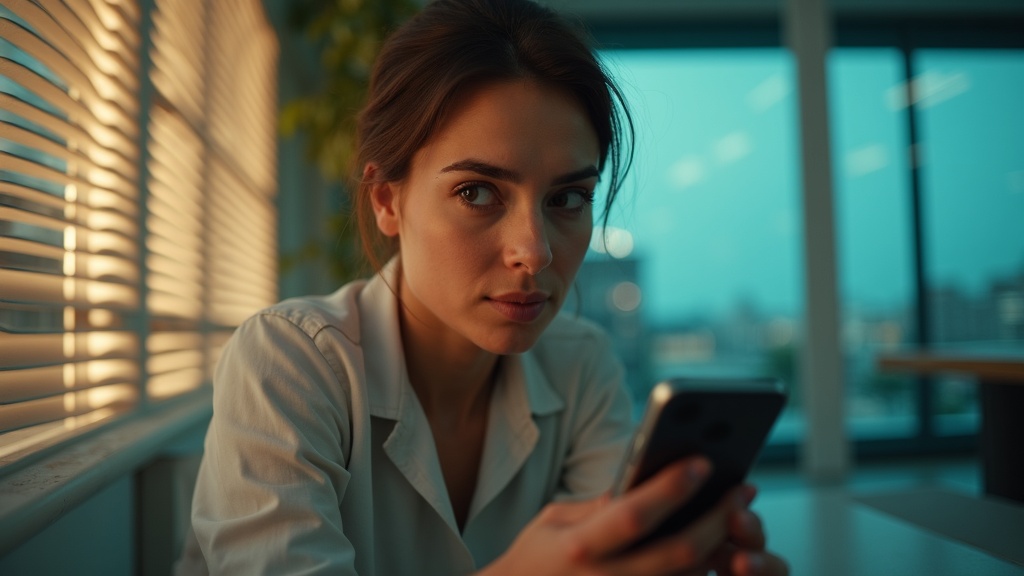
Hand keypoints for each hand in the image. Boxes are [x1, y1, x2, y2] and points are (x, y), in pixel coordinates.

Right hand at [481, 457, 778, 575]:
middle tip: (744, 489)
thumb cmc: (535, 559)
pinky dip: (703, 569)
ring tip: (741, 514)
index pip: (634, 514)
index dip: (671, 489)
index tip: (703, 461)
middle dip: (717, 518)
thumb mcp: (555, 521)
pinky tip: (721, 548)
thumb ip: (600, 504)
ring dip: (722, 545)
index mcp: (580, 546)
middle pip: (678, 551)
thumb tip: (646, 481)